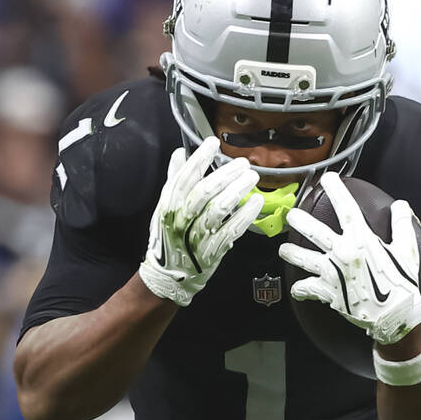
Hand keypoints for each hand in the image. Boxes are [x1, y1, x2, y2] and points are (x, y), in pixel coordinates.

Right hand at [138, 137, 263, 306]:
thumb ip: (174, 180)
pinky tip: (256, 201)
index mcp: (169, 206)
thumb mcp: (164, 207)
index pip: (184, 178)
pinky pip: (232, 230)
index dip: (199, 159)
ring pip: (219, 209)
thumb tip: (180, 153)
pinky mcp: (213, 250)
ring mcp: (197, 236)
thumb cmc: (167, 238)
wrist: (168, 276)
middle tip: (242, 163)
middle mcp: (181, 220)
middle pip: (204, 191)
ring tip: (252, 177)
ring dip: (238, 190)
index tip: (213, 143)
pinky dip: (245, 215)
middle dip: (225, 174)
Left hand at [280, 172, 420, 345]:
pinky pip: (307, 288)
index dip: (336, 190)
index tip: (327, 178)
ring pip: (302, 258)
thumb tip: (400, 205)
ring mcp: (332, 273)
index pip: (346, 208)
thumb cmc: (402, 283)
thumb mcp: (407, 251)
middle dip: (299, 220)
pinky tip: (297, 288)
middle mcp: (342, 252)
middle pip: (313, 231)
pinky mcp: (328, 292)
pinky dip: (300, 289)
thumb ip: (402, 225)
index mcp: (361, 239)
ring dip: (290, 253)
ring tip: (283, 249)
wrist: (394, 316)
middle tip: (291, 215)